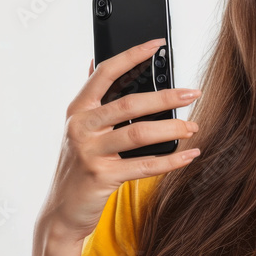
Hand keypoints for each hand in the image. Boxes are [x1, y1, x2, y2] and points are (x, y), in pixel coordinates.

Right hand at [36, 38, 201, 243]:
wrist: (61, 211)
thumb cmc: (77, 166)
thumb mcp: (77, 129)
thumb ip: (91, 100)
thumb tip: (95, 62)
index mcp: (78, 110)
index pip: (105, 73)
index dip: (132, 55)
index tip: (158, 44)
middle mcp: (81, 127)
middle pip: (129, 103)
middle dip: (166, 97)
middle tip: (193, 93)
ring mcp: (90, 152)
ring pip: (139, 134)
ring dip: (173, 129)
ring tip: (193, 127)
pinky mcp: (102, 177)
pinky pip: (145, 165)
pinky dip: (171, 161)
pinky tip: (189, 155)